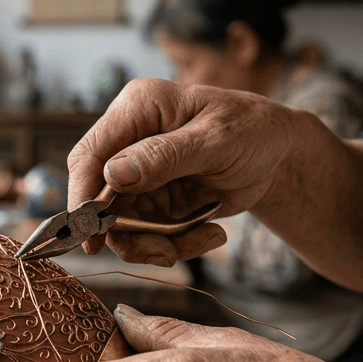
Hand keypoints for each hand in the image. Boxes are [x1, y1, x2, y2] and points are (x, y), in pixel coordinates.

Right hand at [68, 79, 313, 265]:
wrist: (280, 155)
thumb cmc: (254, 130)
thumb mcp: (216, 140)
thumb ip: (164, 156)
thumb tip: (113, 174)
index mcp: (138, 109)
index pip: (89, 154)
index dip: (82, 197)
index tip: (90, 236)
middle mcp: (129, 140)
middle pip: (100, 198)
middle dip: (128, 233)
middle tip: (164, 253)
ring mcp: (139, 174)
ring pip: (122, 224)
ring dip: (157, 243)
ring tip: (204, 239)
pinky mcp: (153, 200)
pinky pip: (147, 234)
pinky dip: (176, 243)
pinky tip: (211, 233)